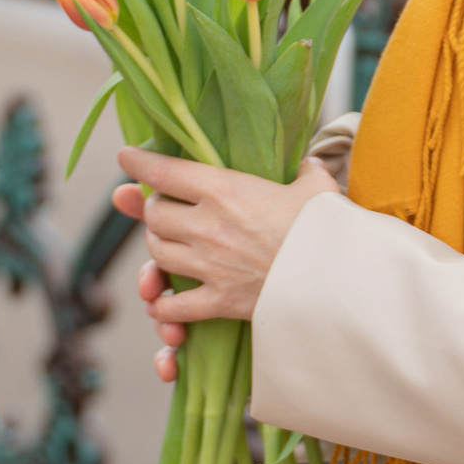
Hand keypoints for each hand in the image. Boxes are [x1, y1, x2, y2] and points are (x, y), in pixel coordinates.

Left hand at [114, 147, 340, 383]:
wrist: (337, 280)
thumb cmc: (327, 228)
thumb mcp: (317, 187)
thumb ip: (306, 171)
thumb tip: (308, 163)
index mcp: (226, 190)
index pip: (165, 171)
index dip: (139, 162)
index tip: (125, 157)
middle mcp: (208, 226)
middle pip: (154, 214)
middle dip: (154, 209)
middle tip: (165, 207)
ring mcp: (210, 265)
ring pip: (157, 254)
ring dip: (157, 247)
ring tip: (168, 243)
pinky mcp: (219, 301)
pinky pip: (173, 306)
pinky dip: (162, 305)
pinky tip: (163, 301)